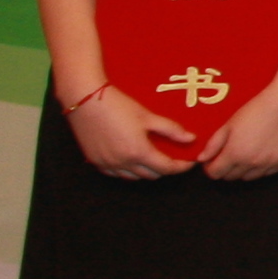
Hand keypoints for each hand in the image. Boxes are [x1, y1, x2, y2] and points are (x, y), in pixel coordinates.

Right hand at [69, 88, 196, 181]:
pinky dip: (128, 171)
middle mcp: (122, 163)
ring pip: (133, 177)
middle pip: (151, 175)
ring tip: (154, 157)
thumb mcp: (148, 116)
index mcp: (138, 152)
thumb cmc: (119, 106)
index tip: (190, 162)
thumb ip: (171, 129)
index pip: (166, 169)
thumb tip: (191, 139)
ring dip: (146, 171)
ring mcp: (107, 164)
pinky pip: (117, 174)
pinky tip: (132, 159)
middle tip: (173, 157)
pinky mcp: (95, 162)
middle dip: (165, 169)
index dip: (181, 167)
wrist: (86, 100)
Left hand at [200, 76, 277, 182]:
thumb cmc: (256, 108)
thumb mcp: (229, 123)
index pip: (215, 173)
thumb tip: (201, 158)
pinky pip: (267, 173)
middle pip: (231, 177)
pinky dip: (260, 168)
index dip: (210, 167)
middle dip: (225, 168)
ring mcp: (268, 163)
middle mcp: (251, 163)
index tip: (212, 159)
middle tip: (227, 154)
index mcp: (234, 153)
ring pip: (249, 177)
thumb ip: (213, 143)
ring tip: (244, 154)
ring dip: (242, 170)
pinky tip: (260, 154)